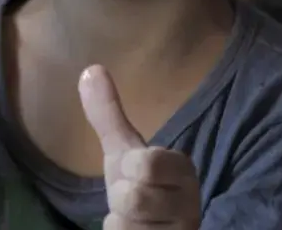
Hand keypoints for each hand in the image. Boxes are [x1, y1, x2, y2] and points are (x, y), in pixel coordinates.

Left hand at [79, 66, 201, 228]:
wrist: (158, 229)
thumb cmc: (141, 187)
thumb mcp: (124, 150)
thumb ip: (109, 114)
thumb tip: (90, 68)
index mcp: (183, 170)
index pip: (148, 163)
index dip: (131, 168)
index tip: (139, 170)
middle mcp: (191, 204)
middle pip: (131, 196)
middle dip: (120, 197)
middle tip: (133, 198)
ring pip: (125, 227)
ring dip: (120, 223)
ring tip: (136, 220)